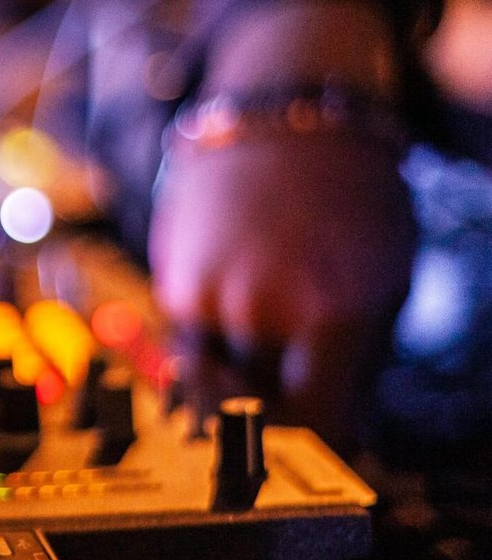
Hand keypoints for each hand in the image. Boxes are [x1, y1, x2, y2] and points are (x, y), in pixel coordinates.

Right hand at [150, 134, 414, 447]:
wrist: (282, 121)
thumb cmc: (350, 199)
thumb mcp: (385, 282)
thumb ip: (358, 364)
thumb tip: (337, 433)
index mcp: (328, 313)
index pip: (316, 425)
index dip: (325, 438)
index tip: (331, 435)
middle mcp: (259, 310)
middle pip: (262, 410)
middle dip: (282, 408)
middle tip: (302, 389)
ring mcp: (208, 297)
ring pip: (220, 383)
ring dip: (244, 379)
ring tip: (272, 343)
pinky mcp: (173, 285)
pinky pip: (195, 347)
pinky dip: (218, 346)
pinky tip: (244, 309)